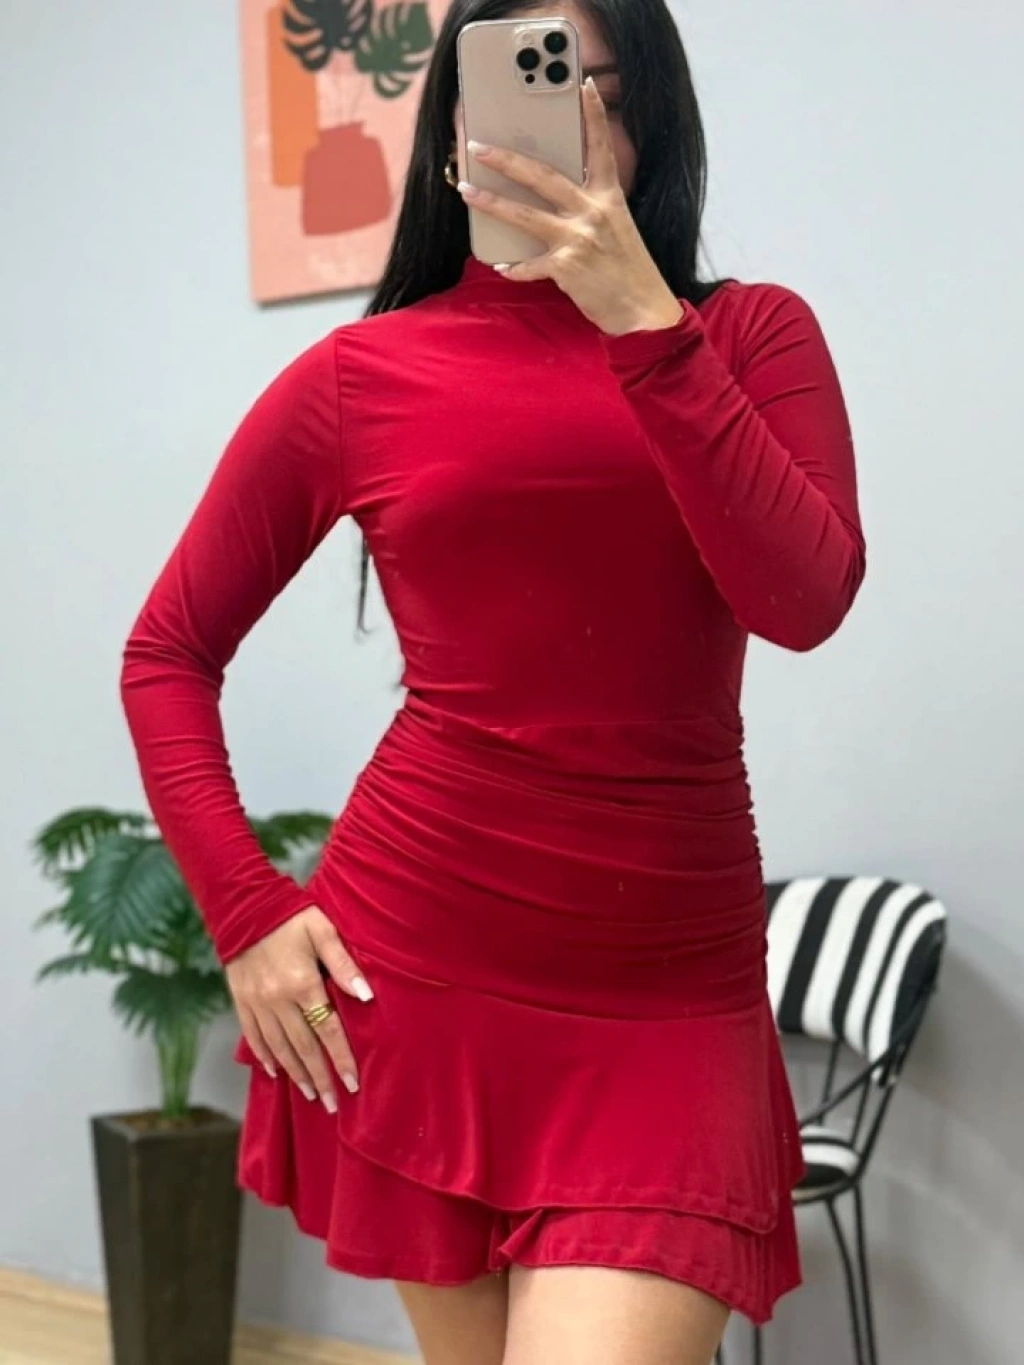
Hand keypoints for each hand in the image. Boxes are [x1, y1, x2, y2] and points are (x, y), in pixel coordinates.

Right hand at [225, 906, 371, 1111]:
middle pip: (303, 1048)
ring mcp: (256, 1003)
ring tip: (311, 1094)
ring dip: (296, 1074)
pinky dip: (265, 1057)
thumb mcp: (322, 930)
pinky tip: (276, 1072)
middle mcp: (277, 1000)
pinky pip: (254, 1036)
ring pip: (279, 1048)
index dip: (341, 1059)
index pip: (327, 1031)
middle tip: (333, 1103)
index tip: (353, 1083)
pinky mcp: (241, 1001)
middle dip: (321, 1077)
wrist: (243, 906)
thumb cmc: (290, 915)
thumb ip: (344, 964)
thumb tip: (366, 994)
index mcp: (302, 984)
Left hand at [458, 77, 684, 336]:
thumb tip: (555, 201)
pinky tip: (502, 266)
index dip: (594, 116)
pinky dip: (515, 268)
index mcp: (609, 199)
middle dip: (507, 160)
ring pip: (525, 215)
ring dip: (492, 202)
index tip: (584, 86)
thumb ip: (590, 210)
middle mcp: (593, 213)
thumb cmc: (628, 272)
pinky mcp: (566, 267)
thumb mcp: (617, 230)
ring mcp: (578, 239)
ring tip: (467, 191)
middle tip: (480, 147)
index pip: (602, 149)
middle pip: (543, 177)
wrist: (642, 313)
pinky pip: (530, 265)